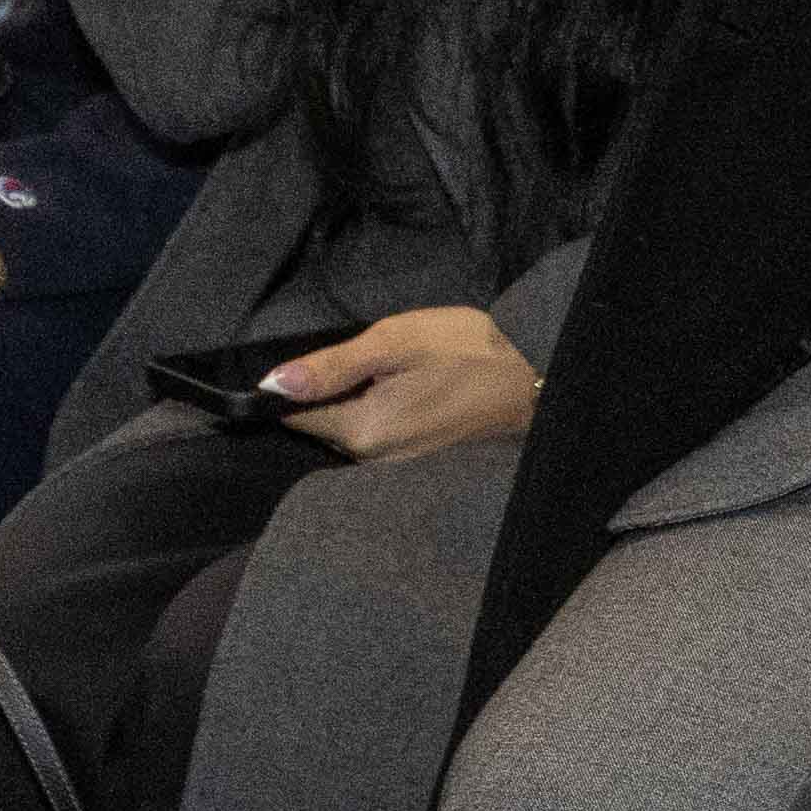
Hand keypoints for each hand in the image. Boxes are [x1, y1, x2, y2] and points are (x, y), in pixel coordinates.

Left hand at [259, 301, 539, 462]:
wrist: (537, 380)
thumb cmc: (470, 353)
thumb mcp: (397, 342)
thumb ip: (333, 365)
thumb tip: (272, 384)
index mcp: (362, 432)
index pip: (295, 415)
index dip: (297, 384)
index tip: (326, 361)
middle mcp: (371, 462)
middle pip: (321, 424)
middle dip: (332, 392)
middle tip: (373, 361)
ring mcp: (392, 469)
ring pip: (347, 430)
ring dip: (356, 402)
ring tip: (394, 375)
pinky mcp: (411, 466)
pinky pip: (373, 439)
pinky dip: (378, 414)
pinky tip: (407, 394)